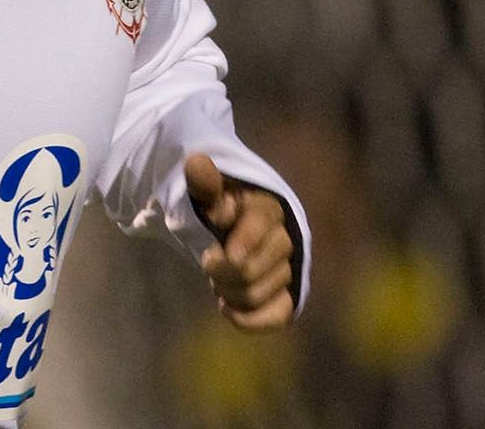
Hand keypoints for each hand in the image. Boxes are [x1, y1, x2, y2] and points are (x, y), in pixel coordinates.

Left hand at [185, 153, 294, 330]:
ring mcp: (287, 267)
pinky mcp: (286, 294)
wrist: (226, 226)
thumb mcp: (205, 188)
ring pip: (258, 292)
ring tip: (216, 279)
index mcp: (267, 205)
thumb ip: (203, 181)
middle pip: (253, 267)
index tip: (210, 255)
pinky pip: (280, 315)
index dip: (241, 241)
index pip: (261, 224)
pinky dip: (252, 320)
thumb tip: (197, 163)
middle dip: (221, 270)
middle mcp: (284, 237)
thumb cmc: (214, 204)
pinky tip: (227, 311)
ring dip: (229, 291)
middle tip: (206, 260)